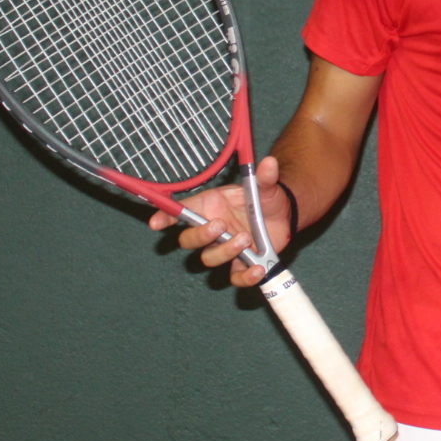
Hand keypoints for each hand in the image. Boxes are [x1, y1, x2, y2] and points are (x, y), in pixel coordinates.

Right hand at [147, 155, 291, 287]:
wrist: (285, 215)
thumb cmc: (266, 198)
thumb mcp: (266, 185)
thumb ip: (265, 177)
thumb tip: (269, 162)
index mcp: (211, 206)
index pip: (182, 211)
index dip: (165, 217)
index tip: (155, 223)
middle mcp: (213, 230)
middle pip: (189, 240)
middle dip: (200, 235)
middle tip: (220, 225)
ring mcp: (225, 248)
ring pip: (208, 259)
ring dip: (224, 251)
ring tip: (245, 239)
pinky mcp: (241, 264)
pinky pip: (235, 277)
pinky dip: (244, 278)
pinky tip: (257, 269)